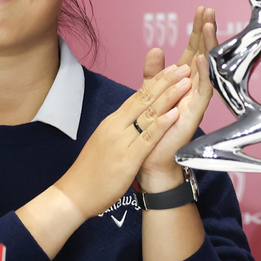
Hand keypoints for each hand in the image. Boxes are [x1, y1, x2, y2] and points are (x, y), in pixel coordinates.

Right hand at [52, 63, 191, 218]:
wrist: (75, 193)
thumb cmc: (91, 172)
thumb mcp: (105, 142)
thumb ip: (119, 129)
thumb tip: (132, 120)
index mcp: (112, 122)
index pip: (137, 96)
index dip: (156, 81)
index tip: (171, 70)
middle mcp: (116, 126)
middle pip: (144, 98)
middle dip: (166, 81)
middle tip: (184, 68)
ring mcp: (121, 141)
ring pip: (148, 113)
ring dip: (169, 96)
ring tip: (186, 83)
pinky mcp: (127, 159)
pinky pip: (147, 138)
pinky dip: (161, 124)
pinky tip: (175, 113)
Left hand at [137, 7, 219, 192]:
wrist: (149, 159)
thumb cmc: (151, 129)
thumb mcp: (149, 94)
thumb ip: (153, 72)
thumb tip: (157, 48)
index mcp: (182, 82)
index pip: (193, 51)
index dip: (197, 31)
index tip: (202, 10)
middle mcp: (193, 88)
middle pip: (204, 54)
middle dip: (207, 32)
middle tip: (209, 10)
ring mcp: (196, 100)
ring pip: (208, 68)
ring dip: (209, 47)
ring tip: (209, 26)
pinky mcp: (195, 113)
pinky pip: (203, 91)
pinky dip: (205, 74)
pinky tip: (204, 58)